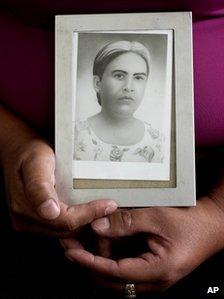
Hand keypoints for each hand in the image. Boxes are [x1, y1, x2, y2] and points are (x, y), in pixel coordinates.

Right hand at [2, 138, 116, 236]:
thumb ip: (40, 187)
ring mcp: (31, 223)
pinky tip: (91, 213)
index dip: (89, 214)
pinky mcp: (38, 221)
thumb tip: (49, 212)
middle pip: (67, 231)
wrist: (20, 152)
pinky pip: (62, 228)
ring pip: (66, 232)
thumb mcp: (36, 163)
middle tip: (112, 209)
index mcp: (24, 207)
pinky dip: (79, 222)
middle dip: (91, 221)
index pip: (64, 221)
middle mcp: (25, 220)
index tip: (109, 205)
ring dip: (87, 224)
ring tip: (105, 211)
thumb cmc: (29, 154)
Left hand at [61, 197, 223, 293]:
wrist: (211, 226)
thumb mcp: (157, 217)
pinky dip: (110, 254)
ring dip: (99, 257)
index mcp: (156, 272)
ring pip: (115, 274)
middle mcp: (151, 281)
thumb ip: (127, 222)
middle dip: (87, 262)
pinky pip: (124, 266)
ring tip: (85, 237)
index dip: (89, 262)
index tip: (70, 252)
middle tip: (69, 244)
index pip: (114, 272)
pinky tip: (103, 239)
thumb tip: (98, 225)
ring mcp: (150, 277)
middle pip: (110, 279)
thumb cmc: (190, 222)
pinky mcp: (149, 268)